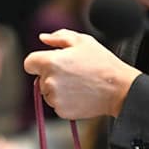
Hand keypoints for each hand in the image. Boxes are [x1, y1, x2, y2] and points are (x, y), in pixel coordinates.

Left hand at [22, 29, 140, 118]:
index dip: (39, 62)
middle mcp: (48, 81)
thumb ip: (59, 37)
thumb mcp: (83, 41)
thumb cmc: (102, 63)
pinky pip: (57, 104)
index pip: (29, 63)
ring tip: (79, 83)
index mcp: (50, 62)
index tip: (51, 63)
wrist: (119, 89)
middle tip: (74, 72)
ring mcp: (54, 98)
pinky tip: (80, 94)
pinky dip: (65, 101)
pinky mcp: (61, 111)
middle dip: (52, 75)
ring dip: (58, 89)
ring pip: (48, 92)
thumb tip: (43, 38)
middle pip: (40, 78)